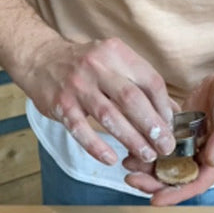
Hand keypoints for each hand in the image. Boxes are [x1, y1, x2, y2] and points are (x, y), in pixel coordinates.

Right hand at [16, 36, 176, 165]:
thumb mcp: (114, 63)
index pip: (150, 81)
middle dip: (153, 127)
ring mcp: (77, 85)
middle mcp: (98, 66)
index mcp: (117, 53)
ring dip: (131, 139)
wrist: (40, 59)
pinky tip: (111, 159)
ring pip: (109, 116)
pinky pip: (81, 129)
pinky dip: (97, 146)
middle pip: (132, 100)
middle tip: (165, 147)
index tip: (171, 128)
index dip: (164, 107)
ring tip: (146, 156)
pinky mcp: (60, 104)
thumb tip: (173, 113)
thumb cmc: (86, 66)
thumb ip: (141, 84)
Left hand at [124, 55, 213, 205]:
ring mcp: (191, 143)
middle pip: (176, 177)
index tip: (154, 200)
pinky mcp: (181, 130)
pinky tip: (132, 143)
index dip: (176, 193)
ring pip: (166, 162)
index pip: (196, 183)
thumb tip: (210, 160)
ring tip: (127, 162)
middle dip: (153, 182)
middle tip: (130, 180)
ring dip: (147, 165)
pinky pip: (162, 142)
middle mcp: (203, 155)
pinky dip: (148, 145)